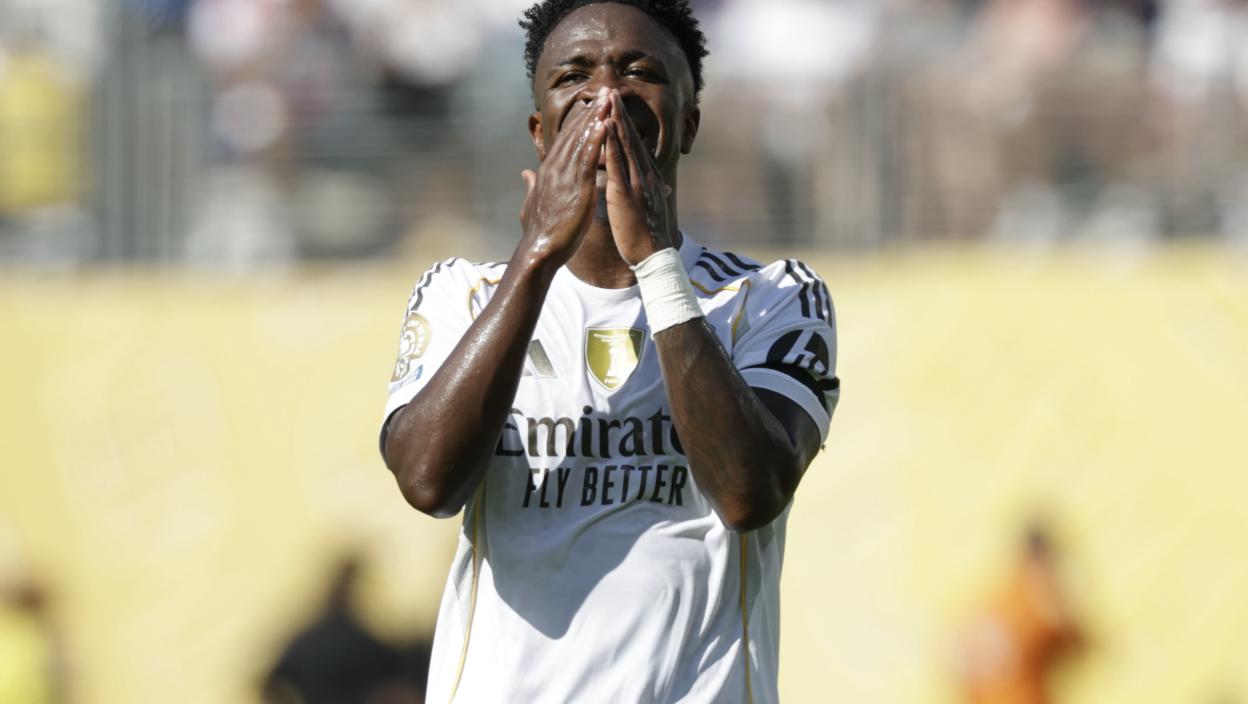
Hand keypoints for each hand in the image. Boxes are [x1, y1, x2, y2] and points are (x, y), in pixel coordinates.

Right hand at [519, 88, 610, 267]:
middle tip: (606, 92)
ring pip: (582, 140)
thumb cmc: (540, 231)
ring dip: (597, 118)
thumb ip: (531, 186)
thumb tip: (526, 173)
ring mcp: (566, 176)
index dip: (579, 122)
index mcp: (548, 172)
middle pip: (574, 133)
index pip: (565, 141)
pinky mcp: (577, 186)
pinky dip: (597, 140)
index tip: (591, 106)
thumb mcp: (532, 203)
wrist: (540, 250)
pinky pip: (589, 158)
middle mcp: (556, 169)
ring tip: (609, 99)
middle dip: (591, 112)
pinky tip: (606, 124)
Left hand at [603, 89, 673, 265]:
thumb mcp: (650, 208)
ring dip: (616, 120)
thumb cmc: (649, 236)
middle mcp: (644, 174)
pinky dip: (610, 143)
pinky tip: (603, 129)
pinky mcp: (626, 191)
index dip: (625, 125)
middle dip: (620, 114)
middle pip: (631, 138)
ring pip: (625, 144)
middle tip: (611, 92)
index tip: (617, 108)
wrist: (654, 255)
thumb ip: (650, 193)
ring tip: (607, 100)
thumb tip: (657, 188)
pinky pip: (617, 162)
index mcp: (646, 178)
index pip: (635, 146)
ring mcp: (636, 181)